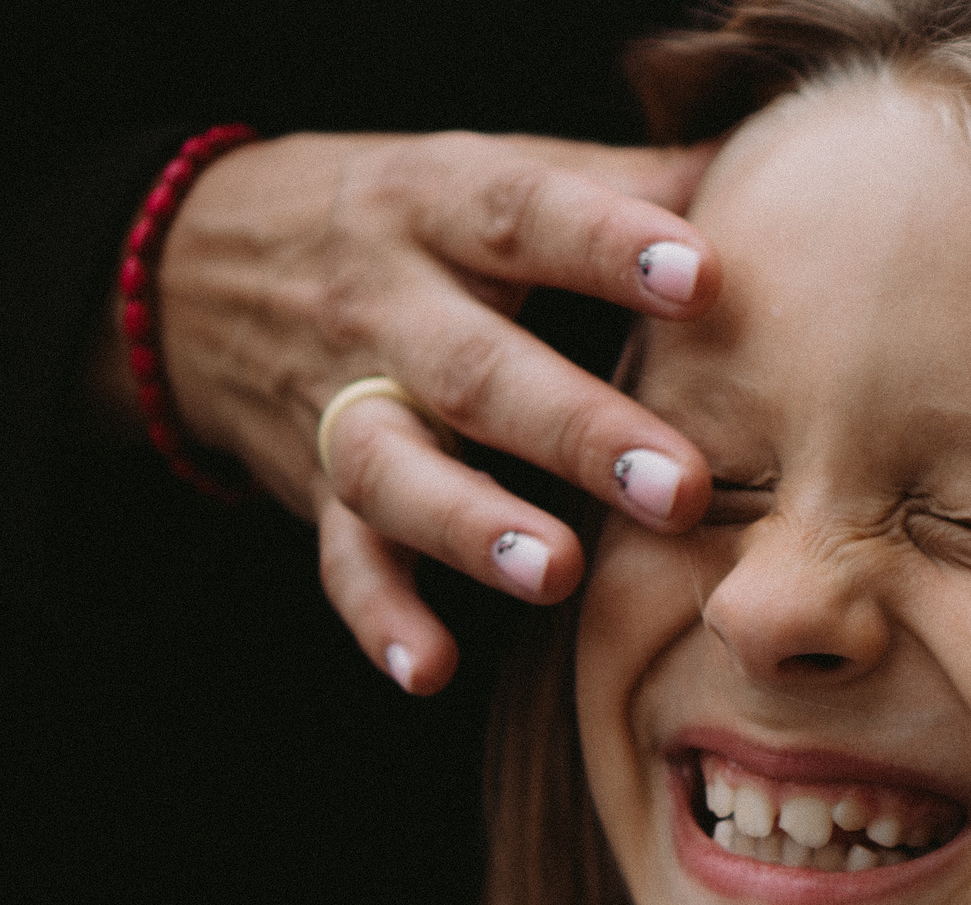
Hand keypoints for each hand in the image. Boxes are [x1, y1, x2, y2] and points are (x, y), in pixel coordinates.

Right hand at [133, 130, 723, 693]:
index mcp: (440, 206)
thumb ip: (625, 180)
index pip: (525, 216)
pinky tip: (430, 670)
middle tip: (678, 487)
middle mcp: (386, 307)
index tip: (704, 277)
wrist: (207, 265)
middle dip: (576, 431)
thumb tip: (763, 168)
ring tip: (553, 573)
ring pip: (397, 471)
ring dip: (472, 527)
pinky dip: (381, 617)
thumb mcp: (495, 170)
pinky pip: (343, 560)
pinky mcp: (316, 488)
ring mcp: (344, 404)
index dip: (610, 245)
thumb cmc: (419, 223)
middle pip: (477, 369)